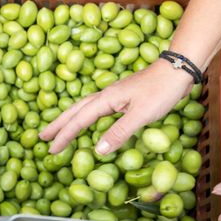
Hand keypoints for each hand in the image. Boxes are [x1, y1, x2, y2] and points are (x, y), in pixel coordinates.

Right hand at [39, 59, 192, 153]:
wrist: (177, 69)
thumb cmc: (161, 91)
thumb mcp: (141, 114)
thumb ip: (119, 132)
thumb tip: (97, 151)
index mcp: (106, 99)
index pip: (79, 120)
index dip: (64, 136)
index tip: (52, 150)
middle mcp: (106, 96)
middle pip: (75, 110)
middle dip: (58, 124)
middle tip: (42, 137)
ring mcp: (114, 95)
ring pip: (84, 108)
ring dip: (69, 119)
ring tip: (58, 130)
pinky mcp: (123, 97)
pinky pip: (96, 109)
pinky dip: (85, 117)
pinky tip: (89, 122)